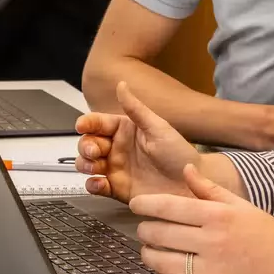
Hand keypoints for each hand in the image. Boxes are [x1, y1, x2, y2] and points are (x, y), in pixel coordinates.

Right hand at [75, 86, 201, 203]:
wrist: (191, 186)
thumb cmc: (180, 155)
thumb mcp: (158, 128)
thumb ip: (136, 109)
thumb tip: (122, 85)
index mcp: (125, 130)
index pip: (98, 123)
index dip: (87, 123)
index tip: (82, 126)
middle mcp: (117, 148)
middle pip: (88, 143)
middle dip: (85, 146)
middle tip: (95, 151)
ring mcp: (115, 169)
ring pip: (87, 164)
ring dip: (85, 164)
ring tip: (94, 167)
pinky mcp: (117, 189)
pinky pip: (96, 186)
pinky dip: (92, 185)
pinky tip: (99, 183)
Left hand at [133, 164, 273, 273]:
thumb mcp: (244, 207)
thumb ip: (212, 190)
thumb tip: (187, 170)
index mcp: (219, 216)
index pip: (169, 206)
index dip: (145, 205)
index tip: (135, 205)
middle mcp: (212, 241)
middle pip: (159, 234)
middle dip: (144, 231)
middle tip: (144, 230)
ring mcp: (213, 270)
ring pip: (162, 262)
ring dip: (149, 255)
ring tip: (149, 251)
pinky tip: (167, 272)